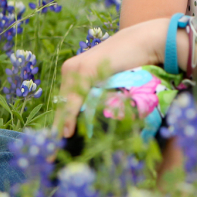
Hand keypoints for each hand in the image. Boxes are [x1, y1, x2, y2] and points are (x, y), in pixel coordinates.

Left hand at [53, 17, 170, 136]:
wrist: (145, 42)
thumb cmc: (133, 61)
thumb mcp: (112, 81)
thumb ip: (101, 93)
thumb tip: (97, 117)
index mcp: (75, 71)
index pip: (64, 102)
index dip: (60, 123)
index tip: (56, 143)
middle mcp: (71, 69)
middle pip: (61, 105)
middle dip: (57, 130)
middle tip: (51, 154)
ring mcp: (77, 68)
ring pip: (65, 104)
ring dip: (60, 127)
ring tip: (57, 147)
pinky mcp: (86, 70)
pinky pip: (75, 99)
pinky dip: (70, 116)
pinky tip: (67, 132)